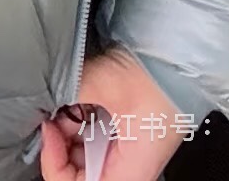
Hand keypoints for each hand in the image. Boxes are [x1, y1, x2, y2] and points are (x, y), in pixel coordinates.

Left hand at [38, 48, 192, 178]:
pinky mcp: (125, 132)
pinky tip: (81, 98)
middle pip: (80, 173)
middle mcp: (127, 166)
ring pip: (84, 154)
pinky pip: (94, 136)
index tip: (50, 132)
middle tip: (55, 113)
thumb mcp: (107, 82)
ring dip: (70, 130)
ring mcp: (125, 150)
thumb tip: (44, 93)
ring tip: (69, 101)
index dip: (55, 166)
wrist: (184, 58)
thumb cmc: (159, 79)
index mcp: (129, 171)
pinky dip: (81, 119)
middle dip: (61, 145)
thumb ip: (70, 91)